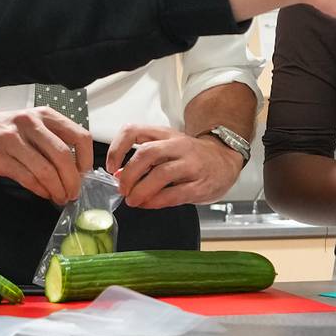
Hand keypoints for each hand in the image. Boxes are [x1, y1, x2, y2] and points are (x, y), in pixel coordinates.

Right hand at [0, 107, 91, 204]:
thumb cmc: (6, 129)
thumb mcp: (32, 124)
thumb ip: (53, 140)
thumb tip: (76, 170)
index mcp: (44, 114)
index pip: (79, 136)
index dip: (87, 159)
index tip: (85, 175)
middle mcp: (30, 124)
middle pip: (62, 156)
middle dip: (72, 180)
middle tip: (73, 193)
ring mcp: (12, 140)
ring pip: (45, 170)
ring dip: (57, 189)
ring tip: (60, 198)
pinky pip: (27, 178)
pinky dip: (40, 190)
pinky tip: (44, 194)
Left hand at [106, 125, 243, 208]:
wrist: (224, 160)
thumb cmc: (190, 156)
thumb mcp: (166, 149)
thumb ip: (143, 160)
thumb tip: (119, 175)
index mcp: (164, 134)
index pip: (133, 131)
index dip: (117, 149)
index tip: (111, 167)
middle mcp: (178, 145)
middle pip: (147, 153)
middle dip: (129, 174)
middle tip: (122, 188)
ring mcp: (191, 164)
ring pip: (161, 174)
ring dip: (141, 190)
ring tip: (133, 200)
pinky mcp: (200, 184)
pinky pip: (175, 194)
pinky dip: (157, 201)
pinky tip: (148, 204)